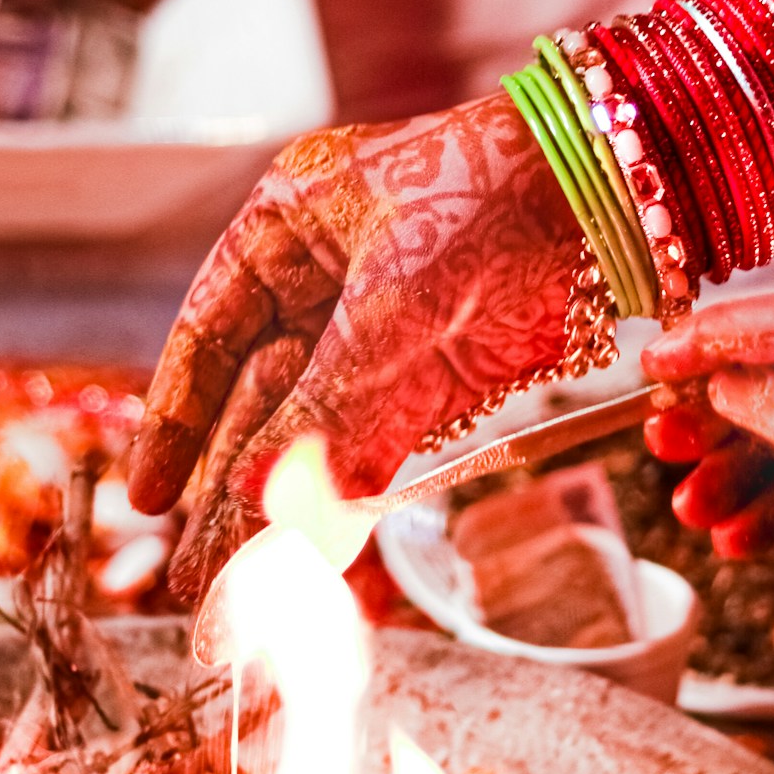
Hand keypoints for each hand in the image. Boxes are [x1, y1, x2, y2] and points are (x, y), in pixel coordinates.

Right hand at [127, 93, 580, 600]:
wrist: (619, 188)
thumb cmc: (493, 196)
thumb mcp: (395, 297)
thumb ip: (331, 405)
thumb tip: (264, 503)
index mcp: (287, 226)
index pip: (208, 335)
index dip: (176, 419)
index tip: (153, 497)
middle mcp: (324, 278)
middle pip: (259, 398)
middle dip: (230, 486)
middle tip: (198, 573)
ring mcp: (383, 329)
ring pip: (315, 433)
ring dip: (282, 507)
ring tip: (241, 585)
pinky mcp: (443, 374)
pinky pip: (378, 448)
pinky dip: (350, 501)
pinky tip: (316, 553)